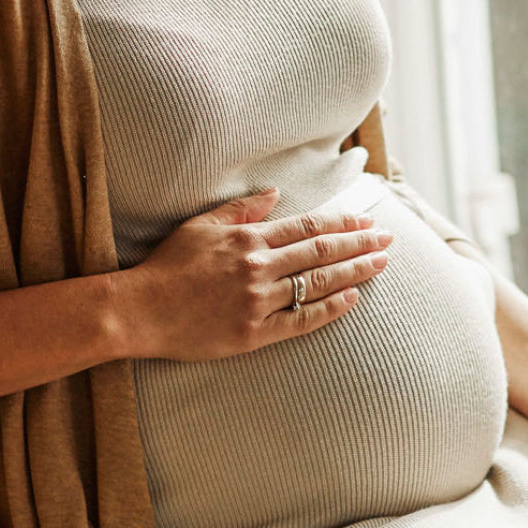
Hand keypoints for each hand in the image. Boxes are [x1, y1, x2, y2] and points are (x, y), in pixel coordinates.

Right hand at [116, 187, 393, 359]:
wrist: (140, 311)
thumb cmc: (167, 266)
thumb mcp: (201, 225)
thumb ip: (242, 208)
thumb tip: (277, 194)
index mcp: (248, 239)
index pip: (307, 228)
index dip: (342, 225)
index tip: (366, 223)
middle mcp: (259, 267)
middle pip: (321, 253)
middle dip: (359, 245)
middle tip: (387, 240)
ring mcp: (258, 301)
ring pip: (317, 284)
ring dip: (354, 273)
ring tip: (380, 265)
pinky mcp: (254, 333)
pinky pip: (302, 320)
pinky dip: (330, 309)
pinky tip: (351, 299)